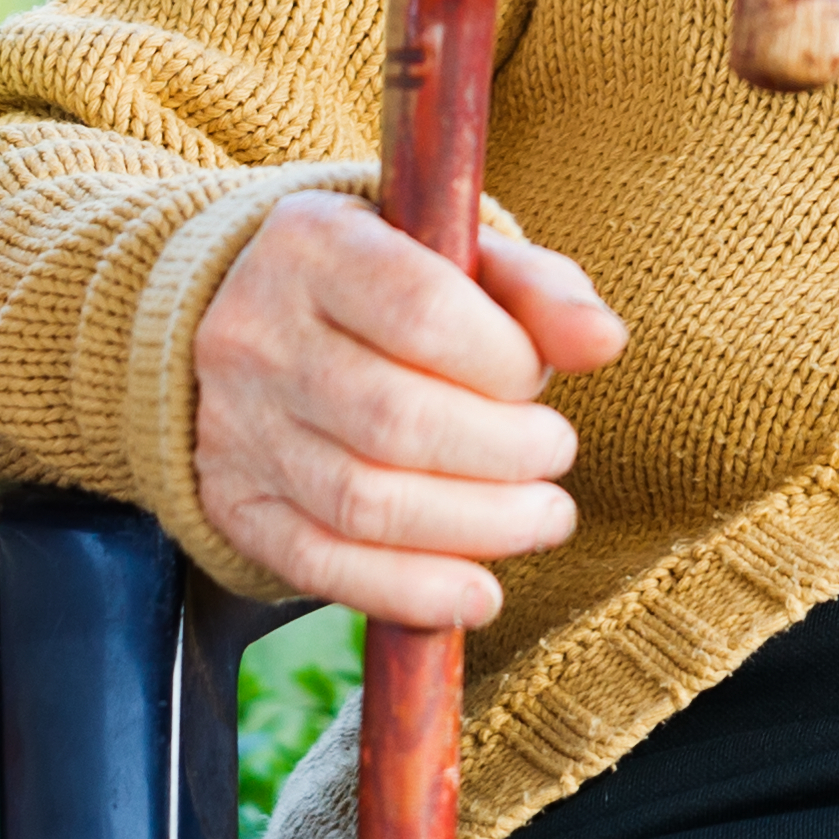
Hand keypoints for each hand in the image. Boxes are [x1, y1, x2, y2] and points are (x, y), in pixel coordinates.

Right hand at [193, 191, 625, 627]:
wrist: (245, 320)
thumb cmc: (381, 287)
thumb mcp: (452, 256)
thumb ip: (536, 289)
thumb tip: (605, 342)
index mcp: (312, 243)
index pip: (422, 312)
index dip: (505, 362)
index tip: (536, 378)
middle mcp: (256, 333)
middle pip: (396, 419)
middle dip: (506, 453)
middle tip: (556, 455)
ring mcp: (235, 425)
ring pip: (364, 502)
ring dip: (478, 528)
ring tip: (542, 517)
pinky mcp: (233, 502)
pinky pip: (320, 565)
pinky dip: (411, 591)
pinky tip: (480, 595)